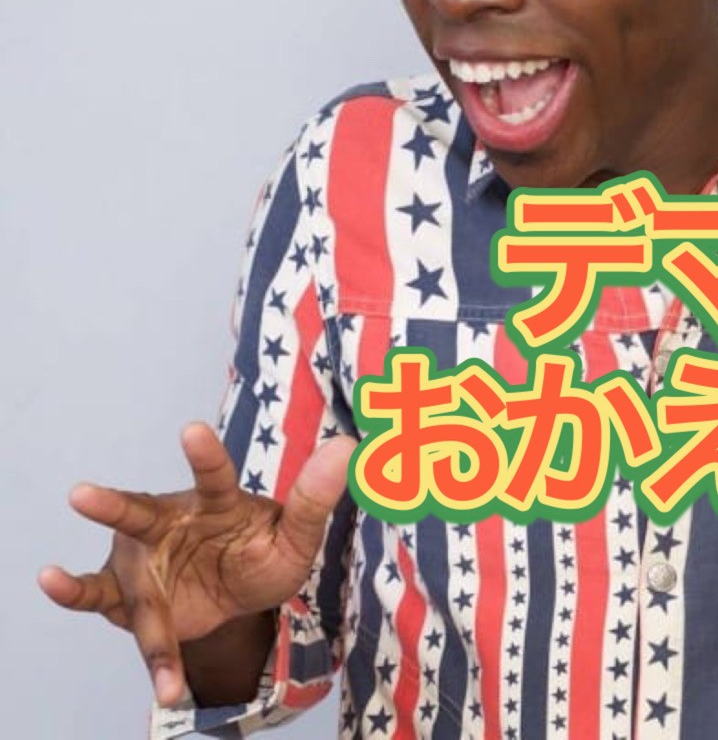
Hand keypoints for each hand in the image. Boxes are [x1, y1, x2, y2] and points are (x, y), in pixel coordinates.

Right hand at [39, 422, 355, 706]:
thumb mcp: (294, 540)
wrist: (237, 605)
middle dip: (114, 504)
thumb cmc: (262, 558)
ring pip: (119, 562)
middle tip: (81, 492)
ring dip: (91, 569)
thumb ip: (314, 498)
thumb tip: (349, 446)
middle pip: (141, 511)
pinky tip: (49, 581)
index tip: (191, 431)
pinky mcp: (127, 595)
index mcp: (217, 504)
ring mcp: (145, 559)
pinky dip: (71, 592)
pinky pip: (96, 596)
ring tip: (53, 567)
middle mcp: (172, 523)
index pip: (213, 476)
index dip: (204, 455)